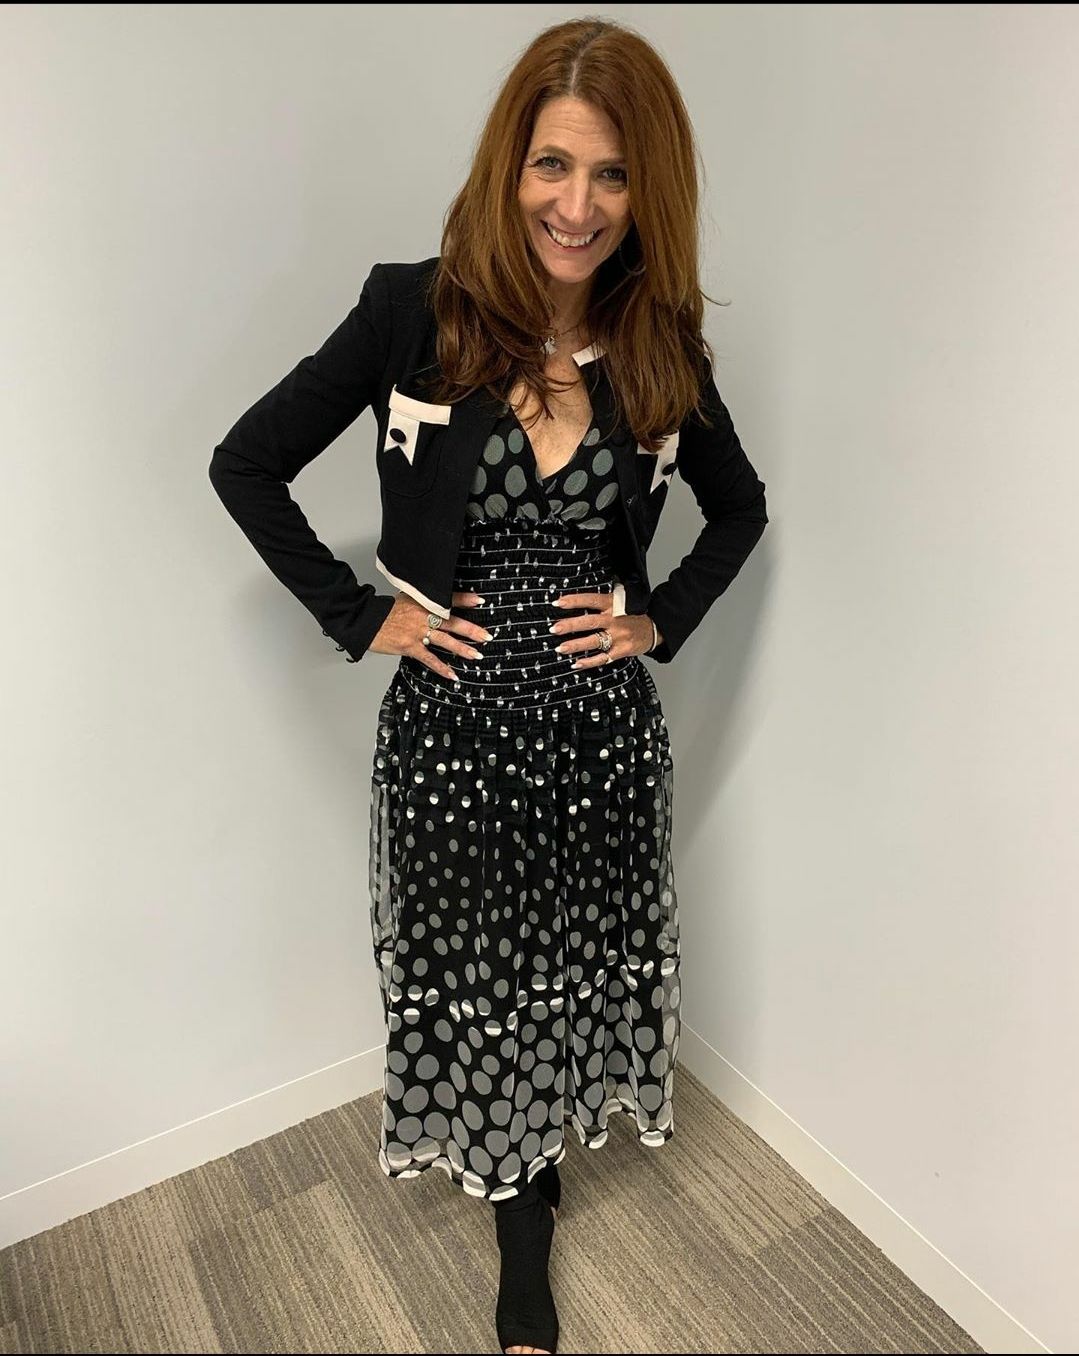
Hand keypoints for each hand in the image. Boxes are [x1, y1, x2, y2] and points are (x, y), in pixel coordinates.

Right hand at [370, 590, 491, 679]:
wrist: (366, 620)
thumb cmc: (385, 611)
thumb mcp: (406, 598)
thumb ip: (423, 600)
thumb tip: (438, 601)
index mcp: (423, 602)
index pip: (448, 599)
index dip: (465, 599)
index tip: (480, 600)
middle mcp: (423, 616)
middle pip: (452, 622)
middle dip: (471, 630)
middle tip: (486, 636)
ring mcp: (417, 632)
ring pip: (445, 641)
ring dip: (462, 649)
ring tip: (476, 655)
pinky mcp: (409, 647)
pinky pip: (429, 659)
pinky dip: (441, 668)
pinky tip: (452, 675)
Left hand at [550, 590, 659, 667]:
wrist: (654, 628)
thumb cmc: (632, 614)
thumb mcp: (620, 601)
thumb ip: (601, 601)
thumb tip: (576, 600)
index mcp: (613, 604)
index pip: (591, 600)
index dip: (574, 601)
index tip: (557, 603)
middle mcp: (615, 619)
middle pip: (589, 622)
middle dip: (570, 625)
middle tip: (554, 629)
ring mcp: (618, 636)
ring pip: (594, 641)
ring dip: (575, 645)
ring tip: (560, 648)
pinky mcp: (621, 651)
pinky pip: (602, 658)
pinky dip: (588, 662)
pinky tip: (576, 664)